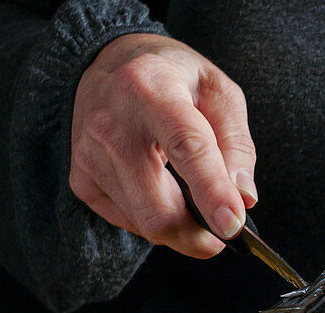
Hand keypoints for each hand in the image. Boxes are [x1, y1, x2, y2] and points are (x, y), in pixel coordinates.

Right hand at [70, 34, 256, 257]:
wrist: (109, 65)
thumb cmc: (174, 80)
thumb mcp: (219, 93)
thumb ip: (237, 145)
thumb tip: (244, 198)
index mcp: (151, 88)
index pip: (186, 147)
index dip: (212, 191)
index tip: (233, 226)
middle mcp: (111, 122)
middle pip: (158, 207)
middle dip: (199, 236)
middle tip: (225, 232)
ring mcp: (89, 154)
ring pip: (145, 223)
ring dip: (182, 229)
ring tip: (196, 203)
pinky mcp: (80, 179)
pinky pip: (129, 222)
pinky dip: (156, 220)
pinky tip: (163, 192)